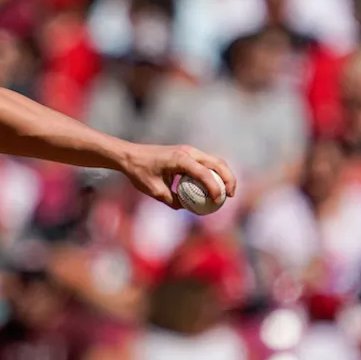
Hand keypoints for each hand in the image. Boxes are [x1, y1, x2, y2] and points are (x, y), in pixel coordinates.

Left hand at [117, 143, 236, 209]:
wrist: (129, 155)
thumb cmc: (139, 172)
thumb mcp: (155, 191)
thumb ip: (173, 200)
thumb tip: (187, 208)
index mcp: (180, 159)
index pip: (205, 173)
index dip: (215, 188)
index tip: (218, 201)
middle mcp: (188, 152)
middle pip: (218, 163)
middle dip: (229, 179)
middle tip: (231, 196)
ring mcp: (188, 151)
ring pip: (214, 161)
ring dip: (224, 175)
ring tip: (227, 192)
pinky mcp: (186, 153)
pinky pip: (205, 163)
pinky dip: (213, 173)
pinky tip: (213, 187)